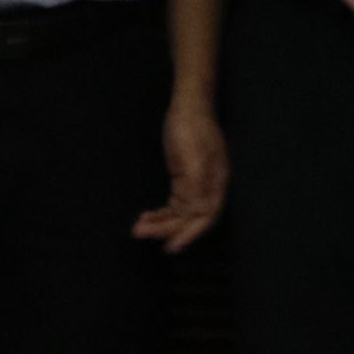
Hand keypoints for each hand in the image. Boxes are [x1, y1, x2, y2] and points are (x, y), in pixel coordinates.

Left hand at [132, 92, 227, 250]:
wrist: (188, 106)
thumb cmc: (192, 129)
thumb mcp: (194, 157)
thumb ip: (198, 186)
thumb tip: (198, 213)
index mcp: (216, 182)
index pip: (206, 217)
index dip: (190, 234)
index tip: (170, 247)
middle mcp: (208, 186)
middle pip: (191, 218)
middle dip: (167, 229)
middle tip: (139, 232)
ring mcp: (197, 183)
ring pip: (181, 213)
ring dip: (160, 223)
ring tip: (138, 227)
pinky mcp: (184, 179)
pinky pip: (174, 204)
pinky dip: (161, 213)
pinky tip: (147, 216)